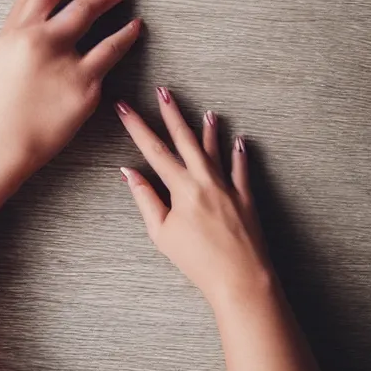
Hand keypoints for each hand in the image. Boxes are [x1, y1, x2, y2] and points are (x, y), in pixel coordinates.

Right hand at [0, 0, 139, 197]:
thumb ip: (20, 16)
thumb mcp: (2, 50)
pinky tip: (134, 30)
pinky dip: (125, 37)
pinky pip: (110, 54)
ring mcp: (63, 64)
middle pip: (75, 1)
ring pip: (93, 21)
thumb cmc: (2, 97)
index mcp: (18, 31)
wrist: (3, 142)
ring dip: (114, 2)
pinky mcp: (84, 88)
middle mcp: (40, 42)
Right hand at [116, 89, 272, 307]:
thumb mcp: (161, 233)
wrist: (240, 279)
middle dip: (171, 113)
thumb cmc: (197, 261)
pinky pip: (241, 169)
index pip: (154, 150)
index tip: (124, 107)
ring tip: (205, 111)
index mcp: (181, 188)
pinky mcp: (246, 197)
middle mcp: (205, 180)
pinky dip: (239, 154)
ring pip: (215, 149)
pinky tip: (239, 141)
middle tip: (163, 91)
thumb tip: (129, 172)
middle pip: (185, 139)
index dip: (137, 126)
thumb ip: (145, 199)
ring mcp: (228, 186)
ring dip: (208, 129)